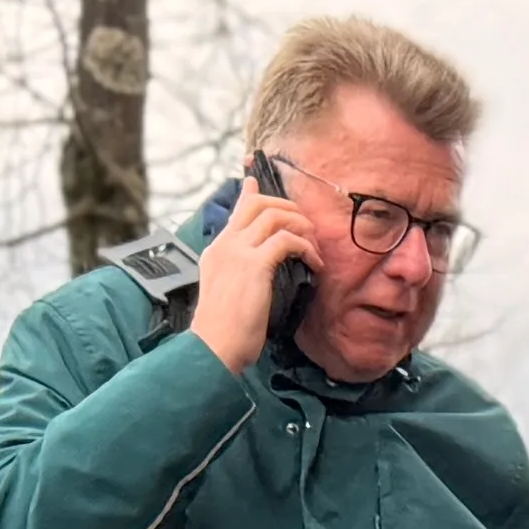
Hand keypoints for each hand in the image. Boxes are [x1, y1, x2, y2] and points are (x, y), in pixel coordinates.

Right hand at [187, 169, 319, 372]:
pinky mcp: (254, 265)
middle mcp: (226, 245)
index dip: (251, 194)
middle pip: (258, 204)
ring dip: (301, 226)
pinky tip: (315, 265)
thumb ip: (239, 276)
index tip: (255, 181)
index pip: (236, 211)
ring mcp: (238, 252)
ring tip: (314, 247)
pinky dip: (306, 248)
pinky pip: (287, 241)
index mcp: (217, 250)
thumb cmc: (223, 332)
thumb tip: (259, 276)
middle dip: (287, 207)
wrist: (213, 347)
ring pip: (275, 216)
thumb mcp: (227, 295)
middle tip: (306, 224)